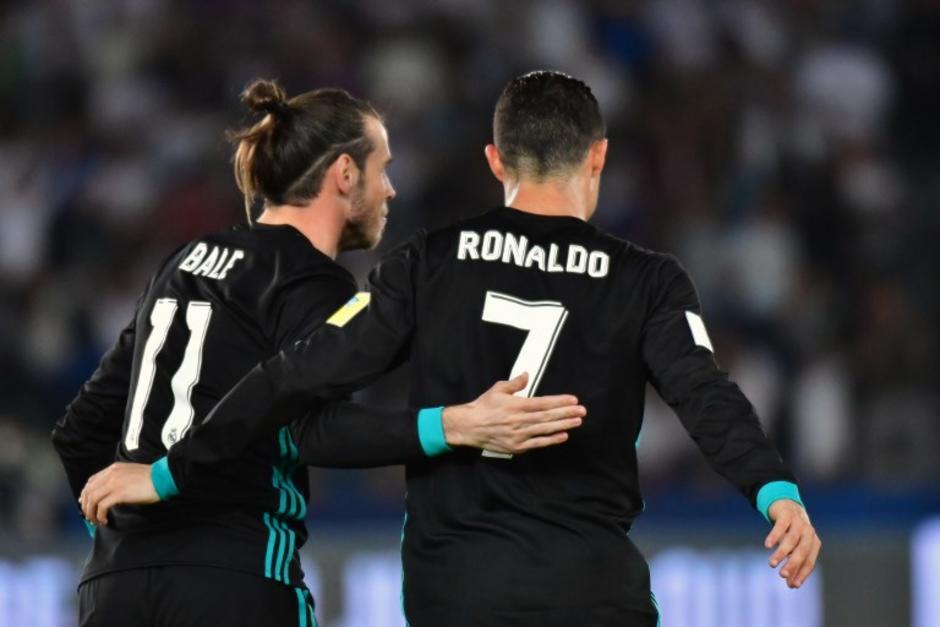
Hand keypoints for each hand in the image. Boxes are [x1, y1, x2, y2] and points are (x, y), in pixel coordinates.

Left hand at [80, 462, 158, 525]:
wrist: (162, 478)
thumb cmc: (151, 478)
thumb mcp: (131, 474)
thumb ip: (118, 479)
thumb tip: (110, 493)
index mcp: (113, 469)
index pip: (91, 481)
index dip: (85, 494)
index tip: (85, 504)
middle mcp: (111, 474)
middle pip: (89, 492)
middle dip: (86, 506)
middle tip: (89, 516)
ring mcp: (114, 483)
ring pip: (92, 499)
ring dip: (91, 513)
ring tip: (96, 520)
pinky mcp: (119, 493)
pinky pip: (102, 506)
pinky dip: (100, 515)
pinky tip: (105, 520)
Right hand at [442, 372, 584, 453]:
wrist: (469, 427)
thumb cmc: (483, 406)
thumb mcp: (497, 390)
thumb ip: (514, 384)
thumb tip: (526, 375)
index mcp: (516, 405)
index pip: (543, 403)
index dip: (559, 401)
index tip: (573, 399)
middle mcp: (519, 420)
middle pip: (548, 416)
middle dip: (566, 413)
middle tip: (582, 411)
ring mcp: (519, 435)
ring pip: (545, 429)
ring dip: (563, 425)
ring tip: (577, 421)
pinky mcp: (517, 447)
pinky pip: (537, 443)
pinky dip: (551, 440)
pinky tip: (563, 436)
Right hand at [765, 499, 820, 588]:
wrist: (787, 506)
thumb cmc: (791, 532)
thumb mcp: (793, 548)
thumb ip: (793, 564)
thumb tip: (791, 585)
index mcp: (813, 543)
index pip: (809, 562)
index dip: (801, 574)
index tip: (792, 585)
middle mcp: (808, 533)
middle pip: (802, 551)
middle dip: (792, 564)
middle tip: (782, 575)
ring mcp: (798, 522)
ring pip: (791, 540)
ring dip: (781, 553)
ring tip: (771, 564)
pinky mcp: (787, 514)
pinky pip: (781, 526)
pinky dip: (774, 536)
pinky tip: (767, 545)